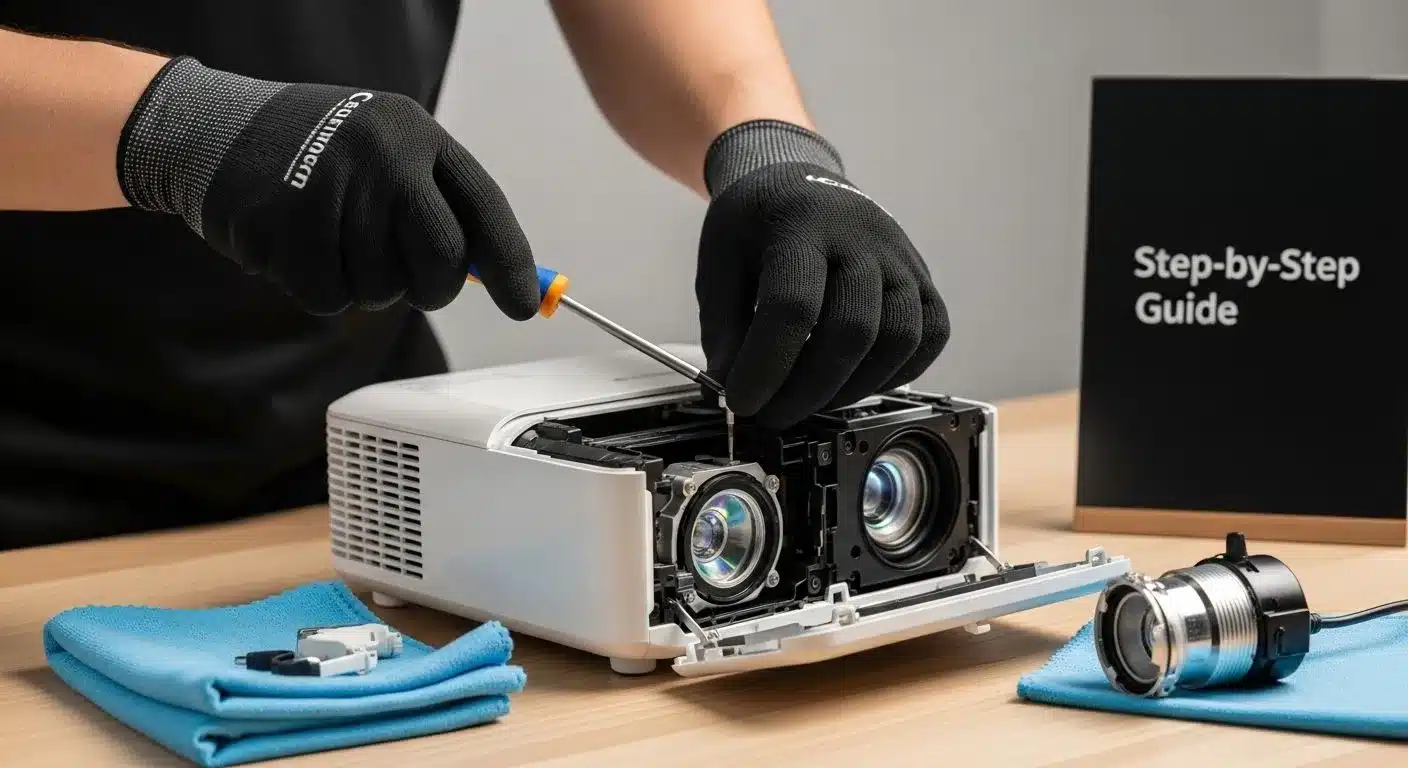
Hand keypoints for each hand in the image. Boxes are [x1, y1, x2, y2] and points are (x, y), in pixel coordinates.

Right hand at [117, 57, 539, 316]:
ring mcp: (334, 189)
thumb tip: (495, 276)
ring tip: (335, 239)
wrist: (214, 130)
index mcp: (416, 135)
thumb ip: (438, 206)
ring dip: (366, 284)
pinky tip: (302, 249)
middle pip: (441, 258)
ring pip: (384, 287)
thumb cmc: (316, 154)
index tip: (526, 306)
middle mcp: (382, 156)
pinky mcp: (288, 227)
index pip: (484, 206)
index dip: (510, 264)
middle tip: (410, 281)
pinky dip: (322, 289)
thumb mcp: (386, 153)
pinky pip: (333, 297)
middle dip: (431, 287)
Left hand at [696, 120, 949, 429]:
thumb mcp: (718, 262)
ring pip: (899, 338)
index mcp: (800, 224)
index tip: (742, 401)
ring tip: (812, 401)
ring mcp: (899, 257)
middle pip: (851, 329)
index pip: (792, 305)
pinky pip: (930, 335)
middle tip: (773, 415)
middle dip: (808, 389)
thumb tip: (732, 387)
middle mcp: (860, 237)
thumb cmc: (756, 224)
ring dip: (853, 387)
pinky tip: (856, 381)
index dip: (767, 365)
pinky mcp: (922, 277)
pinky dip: (897, 372)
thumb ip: (722, 325)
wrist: (796, 180)